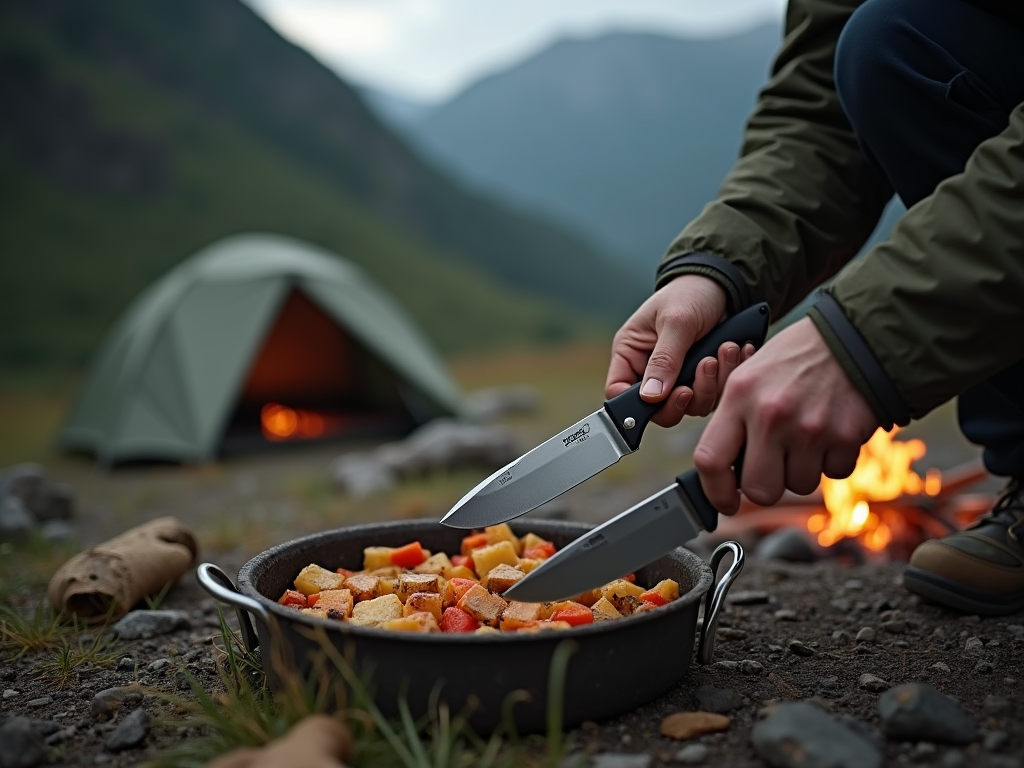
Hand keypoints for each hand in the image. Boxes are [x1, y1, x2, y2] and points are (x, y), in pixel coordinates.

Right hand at [606, 275, 754, 426]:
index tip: (664, 397)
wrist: (724, 286)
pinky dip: (729, 375)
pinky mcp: (703, 380)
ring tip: (724, 350)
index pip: (619, 392)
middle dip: (686, 395)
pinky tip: (736, 351)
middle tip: (704, 370)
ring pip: (692, 405)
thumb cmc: (690, 294)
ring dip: (713, 382)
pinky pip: (715, 395)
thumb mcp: (676, 322)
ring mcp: (678, 378)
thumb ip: (664, 360)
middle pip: (659, 409)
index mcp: (630, 354)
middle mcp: (651, 371)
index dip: (637, 404)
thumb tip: (651, 396)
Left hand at [694, 317, 879, 513]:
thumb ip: (734, 422)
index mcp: (739, 396)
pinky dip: (833, 461)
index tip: (723, 501)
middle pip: (758, 490)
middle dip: (766, 486)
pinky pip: (834, 473)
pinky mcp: (845, 436)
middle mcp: (771, 414)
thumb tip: (725, 473)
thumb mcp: (750, 377)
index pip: (710, 460)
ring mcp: (809, 428)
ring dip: (802, 471)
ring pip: (799, 485)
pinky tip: (830, 432)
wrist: (853, 338)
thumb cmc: (794, 360)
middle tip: (773, 467)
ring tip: (805, 437)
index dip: (715, 491)